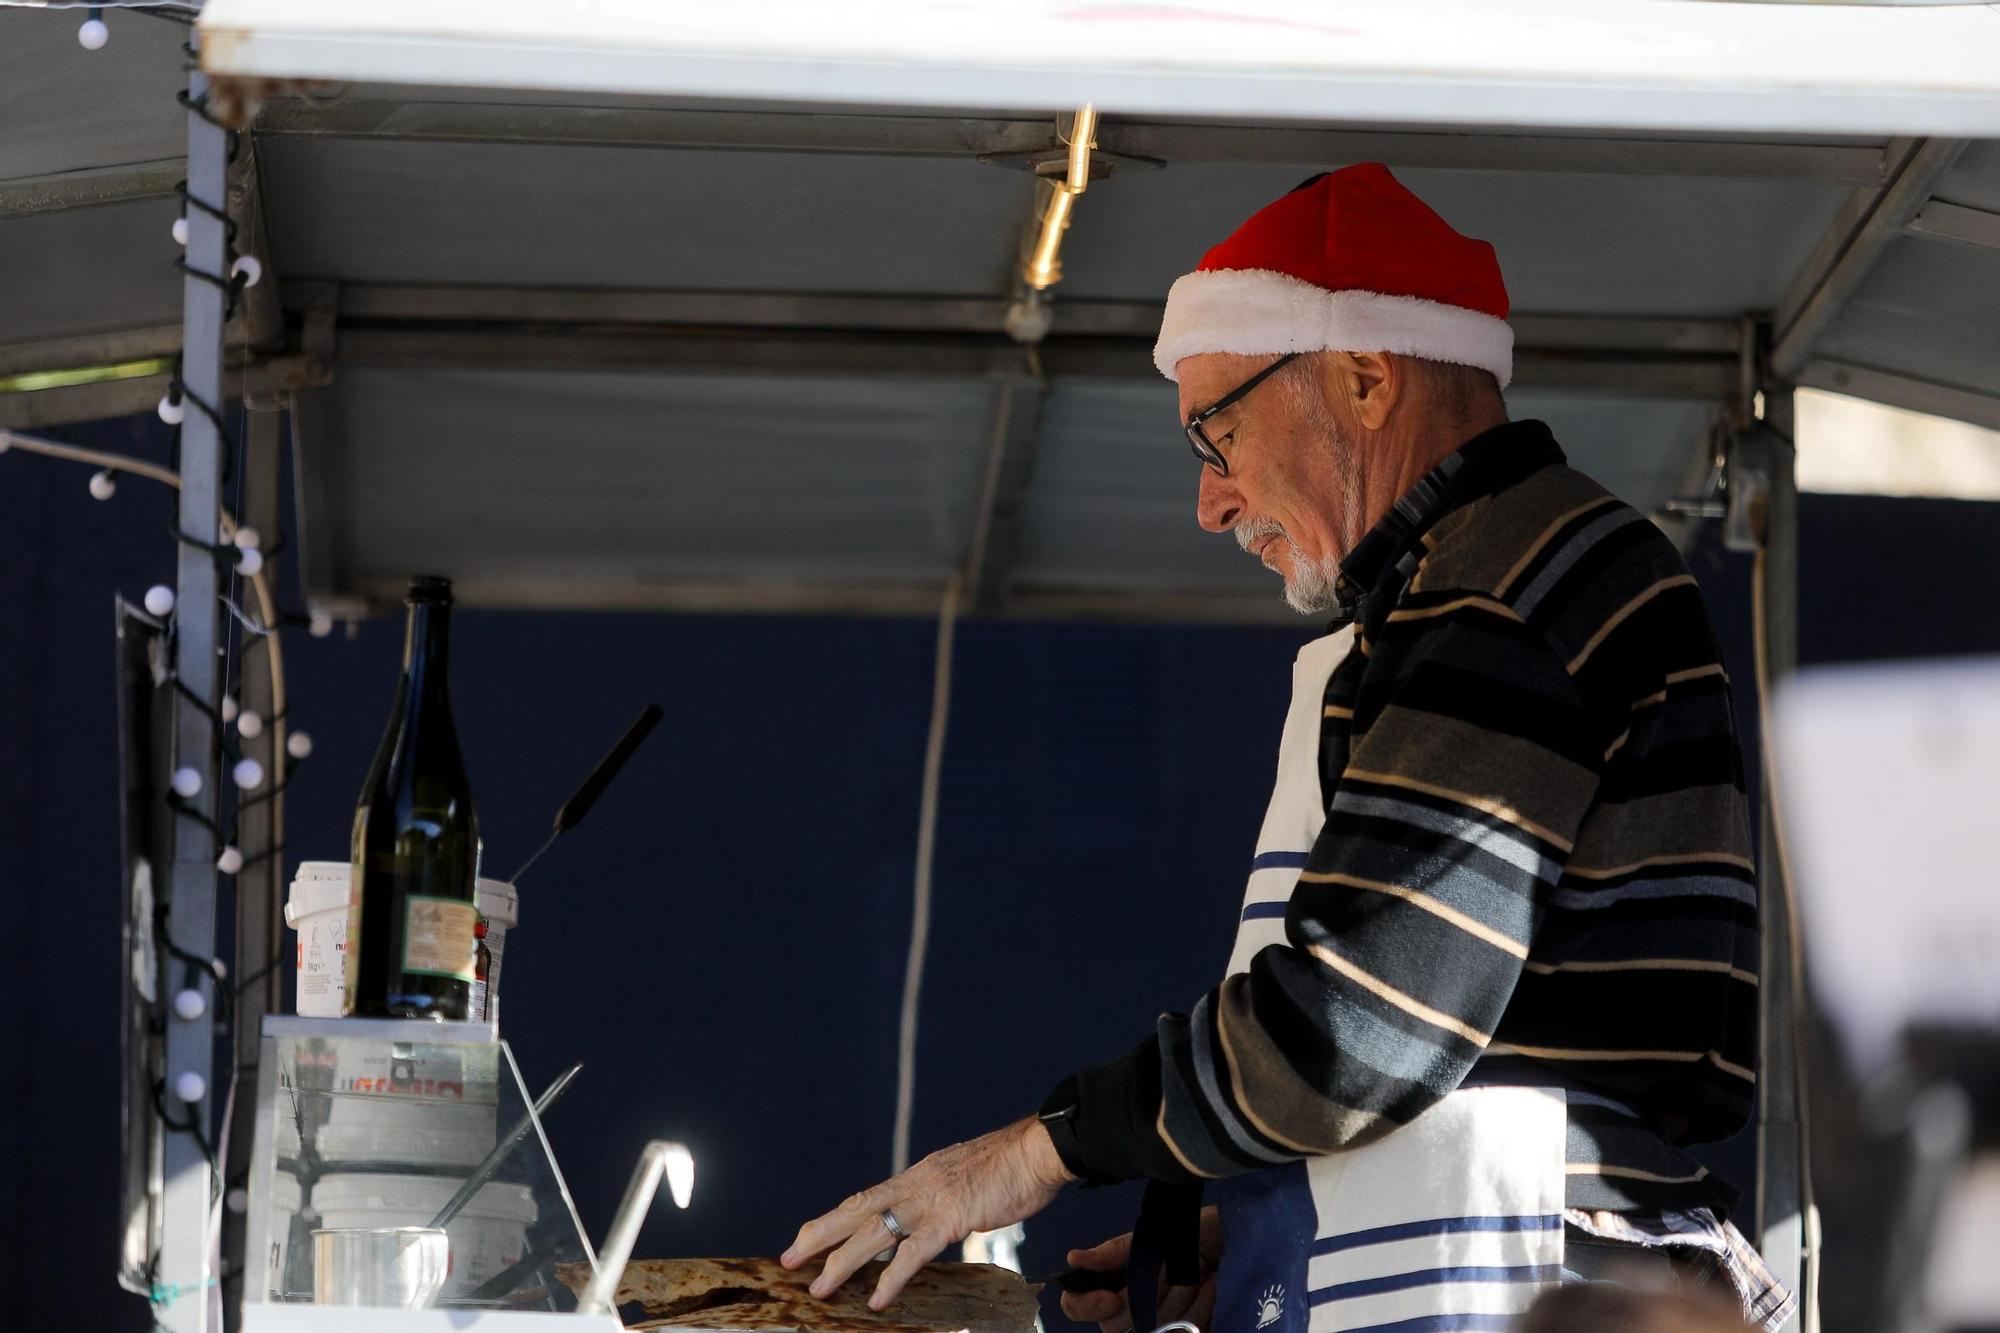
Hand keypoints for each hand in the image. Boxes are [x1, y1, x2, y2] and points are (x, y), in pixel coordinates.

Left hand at [781, 1117, 1073, 1310]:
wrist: (1038, 1150)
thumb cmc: (1011, 1166)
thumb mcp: (965, 1179)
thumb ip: (944, 1198)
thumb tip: (937, 1217)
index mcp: (918, 1176)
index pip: (865, 1198)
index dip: (835, 1218)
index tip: (809, 1236)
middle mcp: (915, 1185)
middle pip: (855, 1210)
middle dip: (819, 1236)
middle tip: (789, 1258)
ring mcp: (930, 1200)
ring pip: (873, 1233)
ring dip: (841, 1262)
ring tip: (819, 1288)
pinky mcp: (950, 1217)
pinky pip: (913, 1253)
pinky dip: (892, 1277)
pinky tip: (877, 1298)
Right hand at [1059, 1207, 1222, 1332]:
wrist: (1242, 1237)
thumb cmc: (1197, 1231)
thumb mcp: (1155, 1234)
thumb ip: (1115, 1251)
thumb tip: (1074, 1260)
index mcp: (1116, 1281)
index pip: (1078, 1306)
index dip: (1087, 1305)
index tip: (1112, 1295)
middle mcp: (1133, 1308)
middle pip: (1115, 1323)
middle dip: (1148, 1290)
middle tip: (1173, 1265)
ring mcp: (1162, 1324)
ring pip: (1154, 1330)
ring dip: (1180, 1296)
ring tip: (1201, 1269)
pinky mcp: (1189, 1332)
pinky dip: (1200, 1311)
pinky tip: (1213, 1286)